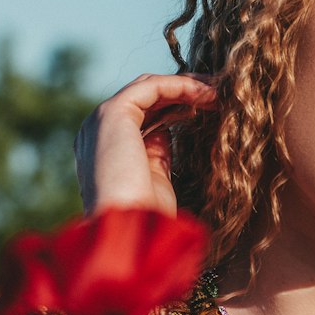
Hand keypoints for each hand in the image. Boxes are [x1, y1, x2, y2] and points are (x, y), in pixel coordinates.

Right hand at [73, 73, 217, 216]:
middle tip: (217, 93)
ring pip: (148, 88)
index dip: (176, 108)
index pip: (142, 116)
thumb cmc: (146, 217)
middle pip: (145, 98)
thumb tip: (167, 133)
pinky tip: (207, 94)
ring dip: (186, 86)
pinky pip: (151, 88)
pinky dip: (181, 86)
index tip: (209, 109)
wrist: (127, 229)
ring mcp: (101, 121)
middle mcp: (97, 131)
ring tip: (218, 91)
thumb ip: (157, 154)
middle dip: (183, 92)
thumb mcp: (155, 181)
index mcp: (104, 149)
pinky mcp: (112, 114)